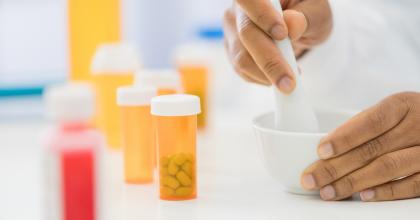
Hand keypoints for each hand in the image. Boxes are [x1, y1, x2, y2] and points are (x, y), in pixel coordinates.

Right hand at [223, 0, 331, 92]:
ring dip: (266, 74)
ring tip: (289, 79)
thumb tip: (291, 26)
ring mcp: (232, 29)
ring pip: (241, 57)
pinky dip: (261, 78)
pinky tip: (277, 76)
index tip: (282, 35)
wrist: (296, 28)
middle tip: (289, 82)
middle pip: (246, 33)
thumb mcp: (316, 12)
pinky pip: (241, 69)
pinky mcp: (231, 49)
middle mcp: (239, 9)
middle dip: (269, 61)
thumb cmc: (307, 14)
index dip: (262, 15)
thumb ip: (306, 17)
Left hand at [301, 92, 419, 200]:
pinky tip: (363, 196)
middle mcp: (417, 126)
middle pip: (372, 149)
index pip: (371, 121)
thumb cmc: (408, 117)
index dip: (344, 137)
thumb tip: (327, 149)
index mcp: (401, 105)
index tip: (321, 151)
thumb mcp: (391, 109)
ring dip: (353, 182)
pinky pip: (411, 185)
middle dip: (336, 167)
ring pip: (387, 167)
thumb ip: (364, 125)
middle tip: (312, 179)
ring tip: (328, 191)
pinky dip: (385, 191)